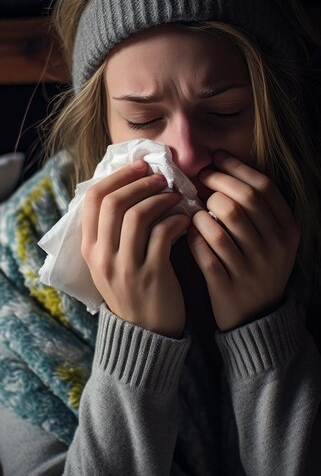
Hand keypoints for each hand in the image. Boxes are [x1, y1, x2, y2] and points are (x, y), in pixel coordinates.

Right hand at [81, 160, 189, 336]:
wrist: (145, 334)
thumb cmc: (132, 290)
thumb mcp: (110, 262)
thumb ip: (113, 231)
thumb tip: (130, 188)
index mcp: (89, 248)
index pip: (92, 198)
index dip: (117, 176)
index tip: (140, 166)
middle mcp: (101, 256)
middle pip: (113, 202)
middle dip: (139, 182)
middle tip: (161, 177)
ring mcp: (125, 267)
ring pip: (136, 215)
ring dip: (159, 198)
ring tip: (175, 196)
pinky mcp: (151, 275)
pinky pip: (162, 234)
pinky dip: (176, 220)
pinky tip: (185, 220)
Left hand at [187, 151, 299, 331]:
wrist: (256, 317)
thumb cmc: (255, 266)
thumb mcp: (270, 238)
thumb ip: (254, 207)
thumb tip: (220, 165)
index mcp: (287, 231)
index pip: (263, 187)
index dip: (236, 168)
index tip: (215, 158)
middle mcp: (274, 248)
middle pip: (242, 201)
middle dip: (215, 184)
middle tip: (199, 179)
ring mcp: (252, 268)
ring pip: (221, 225)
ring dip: (201, 211)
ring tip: (194, 207)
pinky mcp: (227, 285)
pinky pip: (205, 252)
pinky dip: (193, 237)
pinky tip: (188, 230)